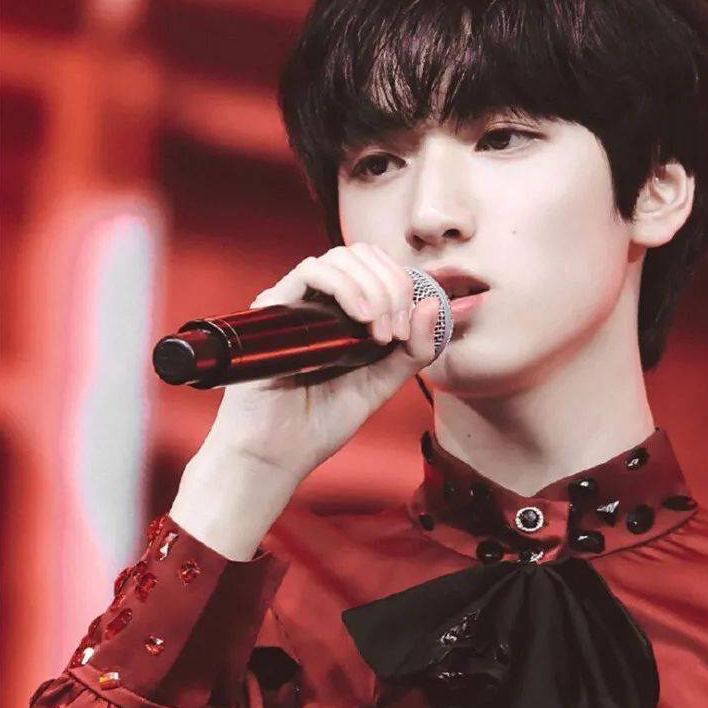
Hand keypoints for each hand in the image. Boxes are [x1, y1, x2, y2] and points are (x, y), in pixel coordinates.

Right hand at [202, 243, 441, 484]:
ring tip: (380, 333)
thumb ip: (414, 350)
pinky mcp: (273, 307)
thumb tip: (434, 303)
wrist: (279, 452)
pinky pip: (311, 271)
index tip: (409, 329)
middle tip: (396, 333)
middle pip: (362, 255)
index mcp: (344, 313)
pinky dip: (346, 287)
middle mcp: (318, 300)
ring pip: (341, 257)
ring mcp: (295, 301)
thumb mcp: (383, 383)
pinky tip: (362, 319)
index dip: (403, 285)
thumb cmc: (323, 421)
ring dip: (374, 288)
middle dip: (392, 285)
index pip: (378, 267)